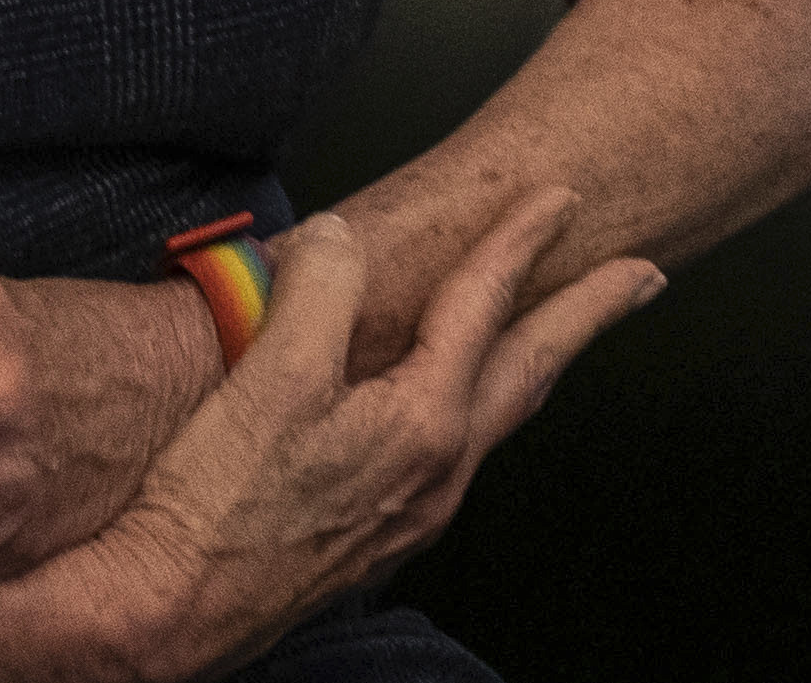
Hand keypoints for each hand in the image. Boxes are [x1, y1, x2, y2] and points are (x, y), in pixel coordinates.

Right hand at [37, 200, 657, 674]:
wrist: (168, 613)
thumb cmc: (213, 504)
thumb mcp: (269, 373)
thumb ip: (320, 290)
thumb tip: (345, 242)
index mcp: (420, 423)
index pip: (483, 307)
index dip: (520, 241)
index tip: (559, 197)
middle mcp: (435, 472)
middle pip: (531, 372)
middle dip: (589, 316)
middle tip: (642, 277)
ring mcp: (412, 512)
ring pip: (496, 417)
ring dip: (534, 363)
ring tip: (556, 331)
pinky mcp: (377, 536)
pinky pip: (454, 451)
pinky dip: (477, 406)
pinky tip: (450, 407)